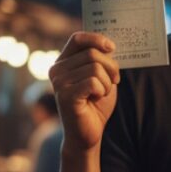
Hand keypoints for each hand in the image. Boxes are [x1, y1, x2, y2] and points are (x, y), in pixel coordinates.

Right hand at [48, 32, 120, 152]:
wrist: (88, 133)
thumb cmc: (96, 104)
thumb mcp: (102, 77)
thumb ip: (102, 60)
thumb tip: (109, 44)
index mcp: (64, 62)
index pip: (78, 38)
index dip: (97, 39)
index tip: (111, 48)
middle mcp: (57, 69)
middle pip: (93, 54)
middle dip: (111, 68)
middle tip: (113, 82)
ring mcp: (58, 82)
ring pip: (95, 68)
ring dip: (107, 83)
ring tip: (100, 94)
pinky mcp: (65, 95)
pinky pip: (93, 82)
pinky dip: (102, 90)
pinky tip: (95, 99)